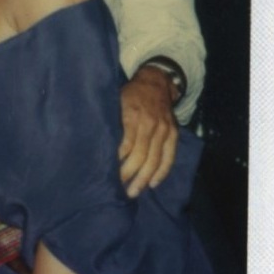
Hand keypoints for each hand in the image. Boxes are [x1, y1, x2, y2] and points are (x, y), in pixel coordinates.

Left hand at [118, 66, 178, 196]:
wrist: (156, 81)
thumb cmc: (130, 94)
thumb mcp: (116, 101)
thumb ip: (112, 122)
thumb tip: (100, 145)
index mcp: (134, 115)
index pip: (126, 145)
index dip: (118, 162)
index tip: (108, 174)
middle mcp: (151, 124)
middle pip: (141, 156)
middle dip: (129, 175)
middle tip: (120, 189)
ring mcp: (164, 130)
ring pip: (155, 160)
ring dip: (143, 179)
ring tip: (133, 192)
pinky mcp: (173, 134)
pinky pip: (170, 157)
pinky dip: (161, 172)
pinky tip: (152, 184)